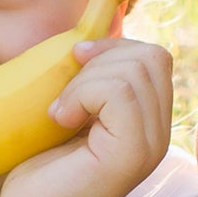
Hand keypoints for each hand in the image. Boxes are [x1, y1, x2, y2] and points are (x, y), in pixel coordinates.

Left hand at [0, 39, 171, 196]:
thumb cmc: (39, 162)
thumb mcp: (71, 107)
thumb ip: (93, 79)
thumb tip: (93, 34)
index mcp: (148, 120)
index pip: (155, 56)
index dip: (113, 46)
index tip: (75, 60)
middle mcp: (159, 134)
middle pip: (150, 56)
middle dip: (100, 60)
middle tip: (66, 95)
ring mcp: (150, 145)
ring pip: (134, 70)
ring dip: (84, 81)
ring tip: (61, 113)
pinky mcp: (132, 154)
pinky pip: (119, 91)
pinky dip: (81, 95)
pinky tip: (62, 121)